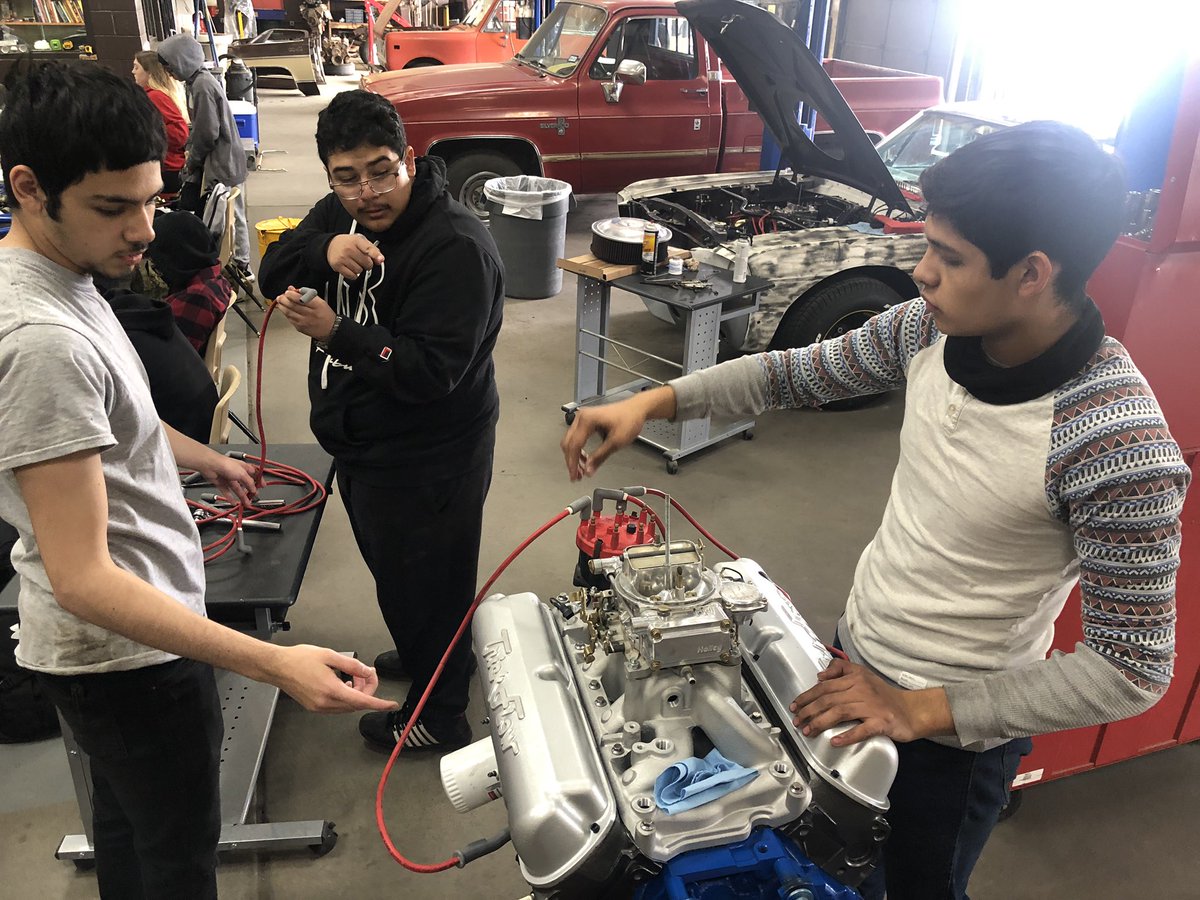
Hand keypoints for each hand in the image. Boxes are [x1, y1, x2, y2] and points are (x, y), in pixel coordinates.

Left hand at [197, 450, 257, 505]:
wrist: (211, 466)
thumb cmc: (225, 465)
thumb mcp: (242, 474)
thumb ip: (249, 482)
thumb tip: (254, 488)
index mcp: (244, 468)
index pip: (254, 474)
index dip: (259, 480)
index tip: (262, 486)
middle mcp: (237, 473)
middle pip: (246, 483)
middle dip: (250, 491)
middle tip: (254, 497)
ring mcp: (229, 478)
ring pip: (237, 489)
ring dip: (242, 496)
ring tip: (246, 503)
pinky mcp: (221, 483)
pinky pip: (227, 492)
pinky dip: (230, 497)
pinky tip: (233, 502)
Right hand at [270, 644, 397, 712]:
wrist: (276, 667)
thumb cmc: (298, 659)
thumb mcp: (329, 655)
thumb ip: (351, 665)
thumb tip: (366, 671)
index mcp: (330, 690)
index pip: (362, 701)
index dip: (379, 703)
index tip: (391, 704)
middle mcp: (325, 703)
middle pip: (356, 704)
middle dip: (367, 690)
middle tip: (367, 673)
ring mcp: (319, 707)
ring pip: (347, 707)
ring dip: (356, 695)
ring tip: (355, 677)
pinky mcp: (314, 707)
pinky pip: (337, 707)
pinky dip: (346, 697)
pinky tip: (345, 684)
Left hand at [275, 286, 336, 341]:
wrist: (330, 330)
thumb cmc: (325, 314)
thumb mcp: (320, 301)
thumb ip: (306, 294)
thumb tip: (292, 289)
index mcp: (316, 305)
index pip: (300, 298)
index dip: (291, 294)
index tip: (288, 292)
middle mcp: (310, 314)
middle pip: (292, 305)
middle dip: (283, 299)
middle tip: (281, 296)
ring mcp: (304, 322)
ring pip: (288, 313)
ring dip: (282, 306)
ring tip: (280, 302)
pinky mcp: (300, 328)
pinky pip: (289, 319)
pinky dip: (285, 313)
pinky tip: (285, 310)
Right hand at [327, 234, 384, 279]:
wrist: (331, 245)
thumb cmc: (349, 244)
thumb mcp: (361, 242)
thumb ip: (373, 250)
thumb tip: (380, 260)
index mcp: (356, 240)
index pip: (368, 249)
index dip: (376, 255)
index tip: (380, 259)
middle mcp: (349, 248)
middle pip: (367, 263)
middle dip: (367, 264)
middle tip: (361, 259)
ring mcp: (342, 257)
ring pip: (360, 271)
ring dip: (359, 269)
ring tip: (354, 262)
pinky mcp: (337, 265)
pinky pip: (352, 276)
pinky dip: (353, 274)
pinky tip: (350, 267)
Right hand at [561, 398, 649, 480]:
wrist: (636, 409)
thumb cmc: (629, 420)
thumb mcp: (616, 442)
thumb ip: (600, 456)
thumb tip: (588, 470)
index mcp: (587, 420)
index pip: (574, 445)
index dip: (573, 463)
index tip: (575, 476)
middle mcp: (581, 417)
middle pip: (568, 443)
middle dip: (571, 461)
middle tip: (576, 476)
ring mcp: (583, 418)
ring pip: (570, 441)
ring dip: (574, 456)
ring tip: (581, 470)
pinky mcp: (586, 421)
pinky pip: (576, 437)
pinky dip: (578, 449)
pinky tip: (584, 459)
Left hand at [788, 659, 953, 746]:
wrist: (912, 710)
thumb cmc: (884, 695)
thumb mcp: (863, 675)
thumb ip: (841, 670)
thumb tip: (820, 675)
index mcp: (855, 678)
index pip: (825, 686)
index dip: (807, 696)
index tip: (795, 705)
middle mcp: (862, 690)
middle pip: (829, 699)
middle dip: (809, 711)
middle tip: (797, 721)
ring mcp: (872, 707)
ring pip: (840, 713)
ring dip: (821, 723)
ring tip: (808, 731)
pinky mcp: (882, 723)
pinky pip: (862, 730)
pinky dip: (847, 736)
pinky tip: (834, 741)